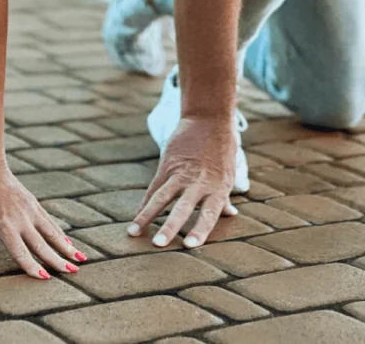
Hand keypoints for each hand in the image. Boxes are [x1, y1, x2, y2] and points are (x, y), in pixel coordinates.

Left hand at [0, 165, 83, 278]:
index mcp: (3, 225)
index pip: (20, 250)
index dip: (31, 265)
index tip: (45, 277)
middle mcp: (20, 219)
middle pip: (41, 244)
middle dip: (56, 260)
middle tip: (71, 273)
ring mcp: (30, 211)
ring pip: (52, 233)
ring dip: (66, 248)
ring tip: (81, 260)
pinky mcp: (35, 205)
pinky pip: (51, 224)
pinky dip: (62, 236)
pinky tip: (71, 246)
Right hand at [128, 115, 239, 248]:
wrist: (209, 119)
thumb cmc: (222, 149)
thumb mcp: (228, 173)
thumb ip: (224, 197)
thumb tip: (231, 214)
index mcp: (218, 188)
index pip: (209, 213)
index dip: (200, 230)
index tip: (189, 246)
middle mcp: (199, 182)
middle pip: (182, 208)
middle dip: (170, 226)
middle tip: (158, 245)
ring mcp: (180, 173)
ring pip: (161, 198)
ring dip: (147, 216)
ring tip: (133, 233)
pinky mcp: (167, 165)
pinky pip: (153, 188)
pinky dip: (144, 204)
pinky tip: (136, 219)